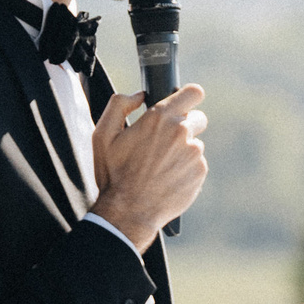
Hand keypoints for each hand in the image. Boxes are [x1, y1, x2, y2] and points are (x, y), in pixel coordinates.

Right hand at [89, 85, 206, 249]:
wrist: (129, 210)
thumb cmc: (114, 173)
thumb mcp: (103, 134)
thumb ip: (118, 105)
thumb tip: (139, 96)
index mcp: (160, 118)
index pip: (193, 93)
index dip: (189, 97)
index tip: (184, 103)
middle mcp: (182, 132)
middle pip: (198, 118)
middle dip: (185, 125)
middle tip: (164, 141)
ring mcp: (194, 153)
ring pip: (195, 143)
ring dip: (183, 150)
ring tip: (160, 165)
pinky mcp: (200, 172)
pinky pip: (197, 164)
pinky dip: (186, 168)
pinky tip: (167, 177)